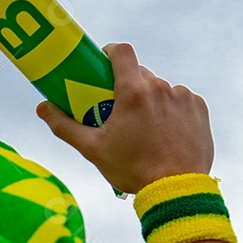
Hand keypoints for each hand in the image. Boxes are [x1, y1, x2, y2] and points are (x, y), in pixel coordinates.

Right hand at [36, 43, 213, 194]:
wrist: (176, 191)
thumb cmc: (133, 170)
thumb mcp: (93, 149)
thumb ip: (64, 126)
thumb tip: (43, 108)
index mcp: (133, 92)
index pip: (121, 51)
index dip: (111, 52)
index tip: (104, 64)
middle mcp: (161, 88)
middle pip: (139, 73)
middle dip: (128, 86)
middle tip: (119, 110)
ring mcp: (183, 97)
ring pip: (160, 88)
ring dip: (151, 100)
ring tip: (147, 128)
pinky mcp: (199, 109)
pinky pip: (181, 100)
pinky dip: (172, 111)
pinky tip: (167, 133)